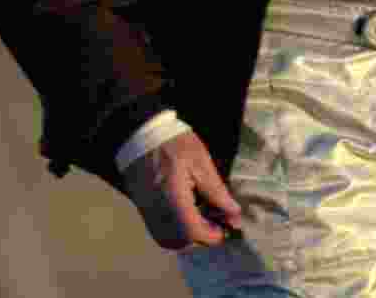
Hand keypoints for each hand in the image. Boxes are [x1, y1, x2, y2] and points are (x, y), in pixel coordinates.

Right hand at [121, 131, 243, 250]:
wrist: (142, 134)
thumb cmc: (175, 143)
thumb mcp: (201, 161)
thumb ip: (216, 191)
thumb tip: (233, 213)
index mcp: (173, 197)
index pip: (193, 231)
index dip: (212, 235)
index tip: (227, 227)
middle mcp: (157, 210)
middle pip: (180, 241)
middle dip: (201, 237)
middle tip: (217, 222)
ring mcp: (146, 212)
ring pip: (168, 239)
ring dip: (188, 236)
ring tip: (203, 217)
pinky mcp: (142, 210)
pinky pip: (159, 231)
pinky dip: (175, 231)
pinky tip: (187, 214)